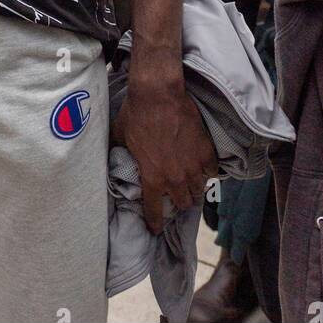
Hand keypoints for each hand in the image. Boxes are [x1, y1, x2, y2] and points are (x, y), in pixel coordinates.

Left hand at [113, 84, 216, 232]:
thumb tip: (110, 158)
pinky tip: (202, 166)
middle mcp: (175, 178)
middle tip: (174, 194)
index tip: (155, 229)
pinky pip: (211, 172)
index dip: (154, 222)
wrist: (158, 93)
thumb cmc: (136, 114)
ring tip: (189, 182)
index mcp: (152, 178)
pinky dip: (207, 171)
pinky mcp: (207, 152)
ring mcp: (193, 166)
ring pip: (198, 191)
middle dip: (178, 202)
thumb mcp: (120, 136)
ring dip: (193, 189)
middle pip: (183, 204)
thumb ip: (118, 153)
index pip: (154, 211)